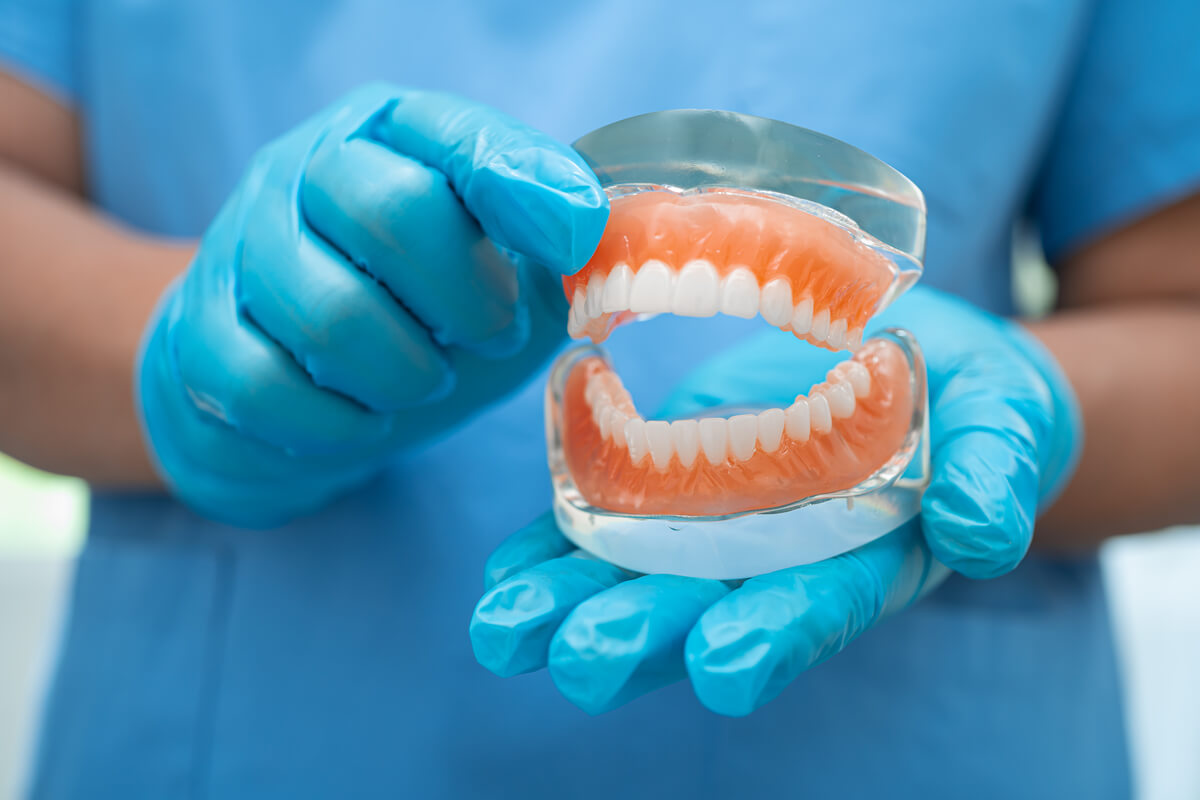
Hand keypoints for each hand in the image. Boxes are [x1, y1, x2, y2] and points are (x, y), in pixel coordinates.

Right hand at [137, 83, 606, 525]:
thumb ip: (548, 245)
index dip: (521, 186)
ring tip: (424, 381)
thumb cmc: (415, 315)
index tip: (571, 242)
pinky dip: (336, 422)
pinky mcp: (196, 334)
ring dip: (404, 373)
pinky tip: (363, 419)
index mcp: (388, 137)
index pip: (453, 135)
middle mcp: (302, 171)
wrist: (290, 377)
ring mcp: (238, 248)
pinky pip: (263, 386)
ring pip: (327, 312)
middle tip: (490, 335)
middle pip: (386, 209)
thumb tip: (586, 232)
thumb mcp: (502, 270)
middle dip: (464, 299)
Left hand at [469, 286, 1080, 714]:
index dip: (775, 637)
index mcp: (864, 560)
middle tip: (578, 661)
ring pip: (639, 575)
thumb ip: (996, 475)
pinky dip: (557, 547)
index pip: (819, 607)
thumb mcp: (1006, 424)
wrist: (916, 364)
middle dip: (644, 636)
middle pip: (707, 608)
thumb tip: (980, 532)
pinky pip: (609, 518)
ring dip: (571, 602)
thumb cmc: (976, 405)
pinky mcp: (675, 484)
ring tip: (502, 630)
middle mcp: (780, 561)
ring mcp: (720, 528)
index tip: (722, 667)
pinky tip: (504, 574)